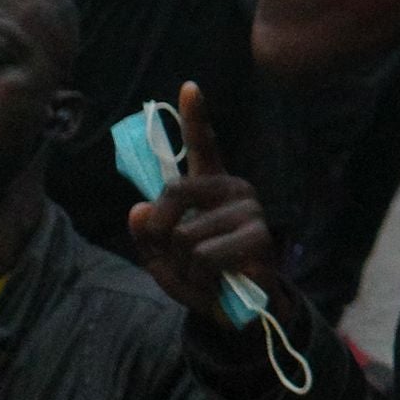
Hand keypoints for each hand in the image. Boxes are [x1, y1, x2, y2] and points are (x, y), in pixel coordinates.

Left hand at [125, 84, 277, 326]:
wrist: (232, 313)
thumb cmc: (197, 276)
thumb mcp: (160, 256)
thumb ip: (146, 233)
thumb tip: (139, 207)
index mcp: (208, 187)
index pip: (203, 144)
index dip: (196, 115)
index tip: (190, 86)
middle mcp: (233, 188)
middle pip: (173, 191)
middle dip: (160, 231)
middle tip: (176, 255)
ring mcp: (249, 209)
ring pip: (186, 235)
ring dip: (184, 266)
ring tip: (206, 274)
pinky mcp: (259, 236)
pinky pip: (205, 256)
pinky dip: (202, 278)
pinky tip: (222, 281)